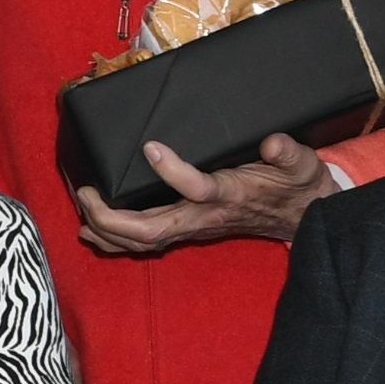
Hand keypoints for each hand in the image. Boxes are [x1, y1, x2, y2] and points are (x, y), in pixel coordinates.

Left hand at [75, 135, 336, 255]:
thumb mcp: (301, 164)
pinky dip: (116, 239)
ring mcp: (193, 228)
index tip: (151, 147)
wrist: (302, 217)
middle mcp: (205, 218)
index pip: (198, 189)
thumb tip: (273, 141)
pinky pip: (146, 242)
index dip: (173, 171)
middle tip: (86, 193)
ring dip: (108, 231)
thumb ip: (289, 152)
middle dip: (112, 218)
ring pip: (144, 242)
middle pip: (153, 229)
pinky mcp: (187, 230)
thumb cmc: (297, 186)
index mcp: (230, 196)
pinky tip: (92, 230)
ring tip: (82, 211)